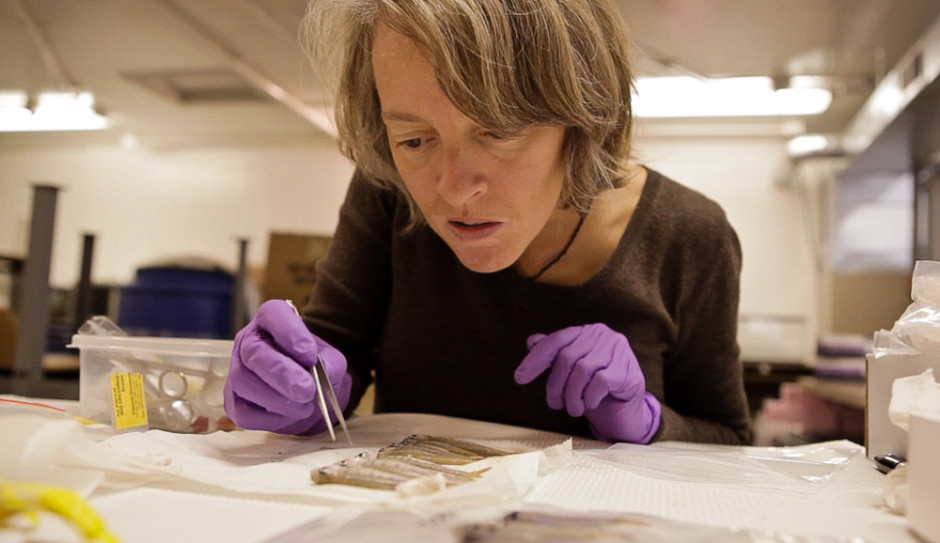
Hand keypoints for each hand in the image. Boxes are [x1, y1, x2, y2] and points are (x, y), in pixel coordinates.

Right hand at [223, 299, 350, 434]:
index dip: (289, 332)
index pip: (272, 314)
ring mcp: (237, 371)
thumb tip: (322, 371)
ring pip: (244, 382)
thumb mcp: (332, 361)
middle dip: (281, 373)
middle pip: (253, 352)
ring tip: (306, 405)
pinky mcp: (234, 402)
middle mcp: (248, 341)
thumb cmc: (315, 370)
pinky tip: (291, 414)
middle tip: (307, 390)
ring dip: (278, 399)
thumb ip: (331, 364)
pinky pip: (244, 412)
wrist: (307, 394)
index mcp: (272, 321)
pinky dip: (271, 418)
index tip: (310, 354)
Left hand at [514, 323, 660, 442]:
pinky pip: (600, 381)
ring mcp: (618, 351)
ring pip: (582, 369)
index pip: (556, 340)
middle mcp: (604, 335)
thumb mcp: (571, 373)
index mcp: (587, 331)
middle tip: (554, 404)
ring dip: (572, 395)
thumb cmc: (594, 389)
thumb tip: (531, 341)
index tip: (519, 378)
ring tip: (573, 409)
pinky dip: (590, 397)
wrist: (626, 410)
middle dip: (555, 385)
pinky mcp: (628, 369)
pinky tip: (590, 404)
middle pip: (567, 357)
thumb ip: (554, 356)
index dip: (536, 359)